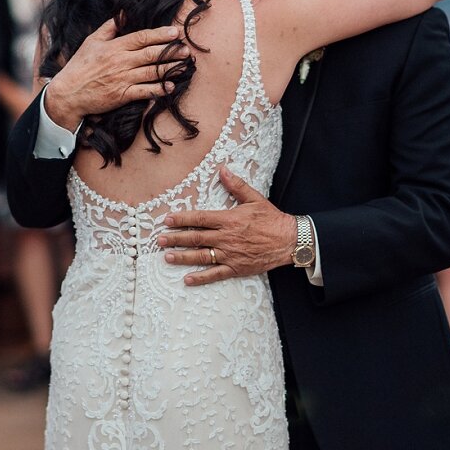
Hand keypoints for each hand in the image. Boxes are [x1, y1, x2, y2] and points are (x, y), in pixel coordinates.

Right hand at [44, 17, 186, 127]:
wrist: (67, 93)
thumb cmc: (80, 66)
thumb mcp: (92, 42)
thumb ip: (109, 27)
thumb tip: (122, 13)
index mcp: (114, 47)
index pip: (142, 37)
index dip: (160, 34)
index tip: (176, 32)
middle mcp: (120, 61)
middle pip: (151, 54)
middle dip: (171, 51)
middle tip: (186, 49)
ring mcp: (122, 79)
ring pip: (151, 71)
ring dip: (170, 68)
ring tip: (184, 65)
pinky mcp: (122, 95)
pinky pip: (145, 91)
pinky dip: (159, 89)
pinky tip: (171, 86)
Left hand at [157, 166, 297, 285]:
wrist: (289, 240)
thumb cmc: (272, 219)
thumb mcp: (255, 198)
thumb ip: (236, 185)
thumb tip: (223, 170)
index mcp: (229, 219)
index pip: (200, 219)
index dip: (182, 219)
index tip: (167, 220)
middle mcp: (226, 238)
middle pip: (195, 238)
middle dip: (175, 238)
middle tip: (160, 240)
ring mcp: (230, 254)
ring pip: (201, 256)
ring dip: (182, 257)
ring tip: (167, 257)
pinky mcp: (236, 268)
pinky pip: (215, 274)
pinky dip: (200, 278)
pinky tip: (187, 279)